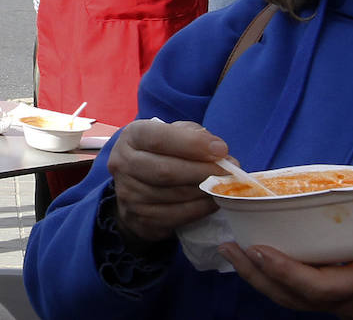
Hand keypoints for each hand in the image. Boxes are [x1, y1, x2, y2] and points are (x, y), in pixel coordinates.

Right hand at [107, 119, 227, 244]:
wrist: (136, 186)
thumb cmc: (161, 153)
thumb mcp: (172, 134)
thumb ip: (193, 136)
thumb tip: (220, 153)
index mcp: (131, 136)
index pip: (159, 138)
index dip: (192, 144)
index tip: (221, 150)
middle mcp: (123, 164)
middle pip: (166, 170)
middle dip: (203, 172)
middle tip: (229, 173)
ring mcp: (128, 194)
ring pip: (173, 195)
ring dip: (204, 192)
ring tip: (224, 187)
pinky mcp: (139, 218)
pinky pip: (176, 216)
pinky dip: (200, 209)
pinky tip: (212, 202)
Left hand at [218, 187, 352, 318]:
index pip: (318, 288)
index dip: (286, 272)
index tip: (259, 249)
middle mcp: (350, 302)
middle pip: (294, 298)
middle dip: (259, 276)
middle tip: (231, 247)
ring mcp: (343, 303)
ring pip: (293, 299)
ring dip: (262, 278)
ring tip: (235, 251)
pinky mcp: (340, 297)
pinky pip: (301, 293)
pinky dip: (278, 277)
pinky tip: (260, 256)